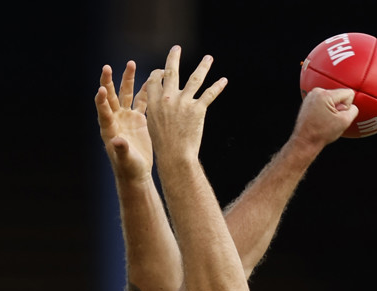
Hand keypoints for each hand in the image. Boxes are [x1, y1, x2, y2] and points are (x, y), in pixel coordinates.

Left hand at [95, 60, 152, 181]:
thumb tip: (117, 140)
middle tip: (106, 67)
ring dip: (127, 79)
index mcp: (109, 129)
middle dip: (108, 82)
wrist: (137, 173)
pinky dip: (145, 90)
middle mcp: (116, 119)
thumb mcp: (125, 160)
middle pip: (110, 97)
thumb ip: (121, 149)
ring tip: (131, 63)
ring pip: (126, 94)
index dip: (101, 100)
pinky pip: (141, 101)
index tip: (101, 89)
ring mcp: (127, 118)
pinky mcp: (138, 119)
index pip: (103, 111)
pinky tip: (151, 78)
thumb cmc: (129, 169)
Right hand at [146, 45, 227, 165]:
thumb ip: (156, 112)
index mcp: (154, 103)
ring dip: (203, 67)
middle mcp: (168, 99)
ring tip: (208, 58)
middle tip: (176, 48)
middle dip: (174, 58)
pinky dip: (218, 86)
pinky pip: (209, 94)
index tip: (161, 71)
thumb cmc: (164, 147)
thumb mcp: (153, 126)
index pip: (154, 81)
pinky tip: (224, 80)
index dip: (157, 74)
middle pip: (171, 72)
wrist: (175, 156)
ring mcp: (183, 102)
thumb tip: (160, 107)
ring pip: (195, 79)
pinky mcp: (198, 109)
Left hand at [292, 86, 358, 148]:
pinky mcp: (308, 101)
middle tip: (329, 120)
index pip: (348, 94)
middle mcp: (317, 92)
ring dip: (331, 109)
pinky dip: (324, 110)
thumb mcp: (344, 122)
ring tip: (323, 120)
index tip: (337, 117)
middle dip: (338, 108)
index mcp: (325, 95)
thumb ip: (353, 110)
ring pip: (331, 99)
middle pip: (339, 95)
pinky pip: (323, 102)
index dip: (346, 107)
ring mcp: (311, 96)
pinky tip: (319, 119)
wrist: (304, 142)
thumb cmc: (321, 134)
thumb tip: (352, 106)